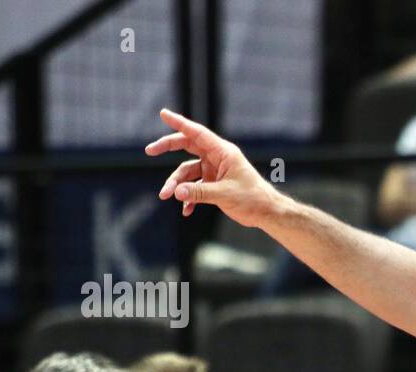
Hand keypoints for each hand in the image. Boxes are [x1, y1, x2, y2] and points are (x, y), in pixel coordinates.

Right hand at [145, 108, 280, 226]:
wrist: (266, 213)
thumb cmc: (252, 199)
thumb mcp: (224, 195)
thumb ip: (199, 193)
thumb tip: (175, 191)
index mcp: (223, 152)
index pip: (197, 133)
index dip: (180, 123)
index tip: (163, 113)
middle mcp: (217, 158)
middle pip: (187, 146)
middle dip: (167, 148)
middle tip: (149, 150)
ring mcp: (214, 171)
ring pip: (187, 171)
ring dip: (176, 184)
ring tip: (166, 196)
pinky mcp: (213, 185)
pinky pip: (194, 187)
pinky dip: (188, 197)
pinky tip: (185, 210)